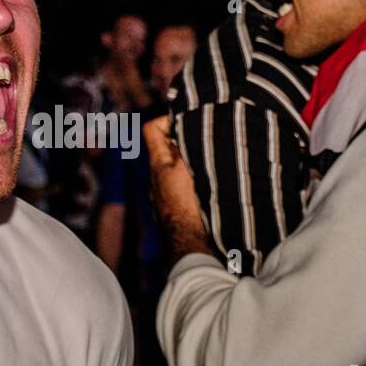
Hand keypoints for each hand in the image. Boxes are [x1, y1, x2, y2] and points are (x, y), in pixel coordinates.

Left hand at [143, 115, 212, 259]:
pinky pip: (183, 188)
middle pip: (168, 149)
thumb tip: (187, 124)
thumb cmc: (187, 205)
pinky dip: (194, 183)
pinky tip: (211, 187)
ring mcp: (165, 196)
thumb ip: (184, 146)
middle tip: (207, 141)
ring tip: (213, 163)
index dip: (169, 120)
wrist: (190, 245)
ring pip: (177, 170)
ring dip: (192, 164)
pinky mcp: (176, 210)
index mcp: (158, 164)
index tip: (189, 121)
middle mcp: (157, 179)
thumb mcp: (185, 169)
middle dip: (186, 142)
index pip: (152, 130)